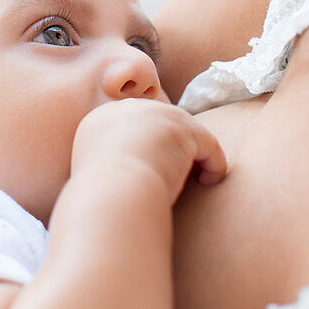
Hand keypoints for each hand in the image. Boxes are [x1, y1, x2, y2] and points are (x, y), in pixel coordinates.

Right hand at [71, 99, 226, 204]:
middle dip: (174, 144)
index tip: (156, 167)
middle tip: (182, 172)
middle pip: (160, 121)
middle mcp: (128, 109)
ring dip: (195, 155)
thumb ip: (109, 163)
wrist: (111, 195)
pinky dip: (213, 163)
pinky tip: (210, 182)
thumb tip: (121, 172)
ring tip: (200, 179)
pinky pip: (207, 143)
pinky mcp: (182, 128)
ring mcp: (157, 114)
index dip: (149, 144)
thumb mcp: (96, 174)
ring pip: (186, 131)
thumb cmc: (102, 199)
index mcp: (102, 119)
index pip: (133, 125)